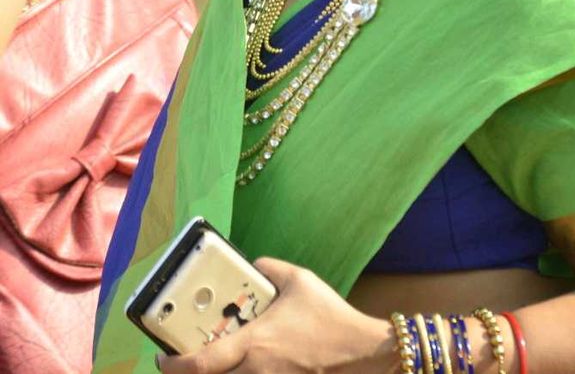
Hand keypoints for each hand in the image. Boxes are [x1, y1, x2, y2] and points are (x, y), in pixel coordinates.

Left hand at [156, 257, 394, 373]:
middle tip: (181, 362)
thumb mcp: (299, 279)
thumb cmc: (329, 316)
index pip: (199, 364)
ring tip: (213, 361)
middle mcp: (255, 371)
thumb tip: (255, 264)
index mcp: (254, 344)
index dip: (173, 365)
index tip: (161, 356)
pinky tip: (245, 363)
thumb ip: (271, 267)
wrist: (360, 350)